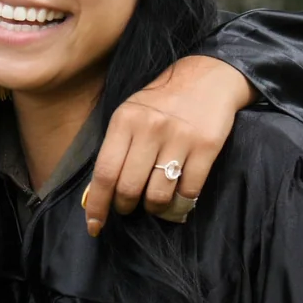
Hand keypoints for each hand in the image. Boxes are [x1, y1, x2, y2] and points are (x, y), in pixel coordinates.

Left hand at [82, 56, 256, 233]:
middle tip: (129, 207)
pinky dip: (181, 203)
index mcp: (124, 120)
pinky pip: (189, 191)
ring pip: (158, 195)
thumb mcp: (130, 115)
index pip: (104, 172)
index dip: (97, 204)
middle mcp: (150, 128)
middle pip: (129, 187)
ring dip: (154, 208)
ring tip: (154, 202)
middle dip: (125, 207)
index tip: (94, 226)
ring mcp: (179, 137)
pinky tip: (178, 198)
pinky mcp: (206, 146)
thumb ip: (115, 149)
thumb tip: (97, 194)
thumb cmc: (162, 101)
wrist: (208, 76)